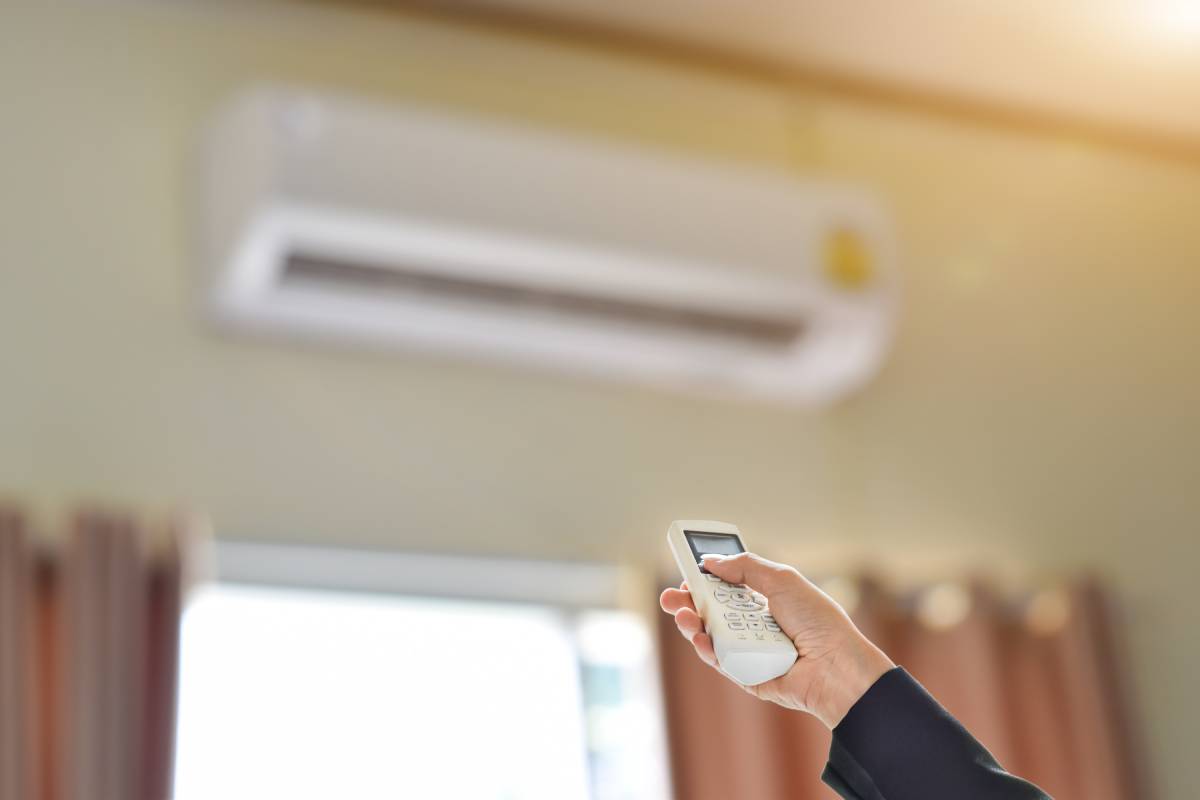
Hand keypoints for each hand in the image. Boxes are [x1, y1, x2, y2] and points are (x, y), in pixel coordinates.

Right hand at [660, 552, 893, 728]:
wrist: (836, 665)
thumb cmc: (818, 622)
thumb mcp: (783, 580)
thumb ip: (745, 567)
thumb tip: (711, 561)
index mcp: (764, 600)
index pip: (726, 587)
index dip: (704, 580)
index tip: (686, 573)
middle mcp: (753, 625)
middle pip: (710, 611)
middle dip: (687, 603)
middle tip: (669, 597)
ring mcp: (748, 650)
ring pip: (709, 636)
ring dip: (691, 624)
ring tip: (682, 615)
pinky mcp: (746, 675)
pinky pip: (720, 660)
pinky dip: (707, 649)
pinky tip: (699, 638)